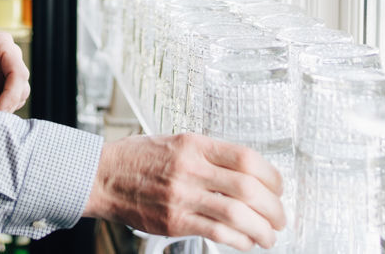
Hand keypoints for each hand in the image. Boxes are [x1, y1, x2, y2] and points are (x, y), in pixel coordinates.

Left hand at [0, 27, 29, 112]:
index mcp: (2, 44)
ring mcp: (5, 67)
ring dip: (6, 106)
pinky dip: (0, 105)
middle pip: (21, 84)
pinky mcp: (0, 79)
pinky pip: (8, 96)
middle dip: (8, 103)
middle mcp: (9, 55)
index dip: (11, 95)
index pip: (17, 73)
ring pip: (18, 92)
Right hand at [82, 134, 285, 250]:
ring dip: (261, 230)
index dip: (271, 175)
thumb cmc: (138, 158)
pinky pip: (216, 233)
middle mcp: (190, 169)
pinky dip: (238, 241)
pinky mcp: (174, 221)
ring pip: (236, 215)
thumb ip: (209, 154)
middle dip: (273, 208)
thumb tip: (247, 171)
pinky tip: (245, 242)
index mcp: (194, 145)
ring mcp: (182, 196)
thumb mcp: (176, 141)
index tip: (279, 187)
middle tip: (280, 217)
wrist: (104, 176)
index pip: (246, 158)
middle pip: (247, 188)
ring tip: (269, 236)